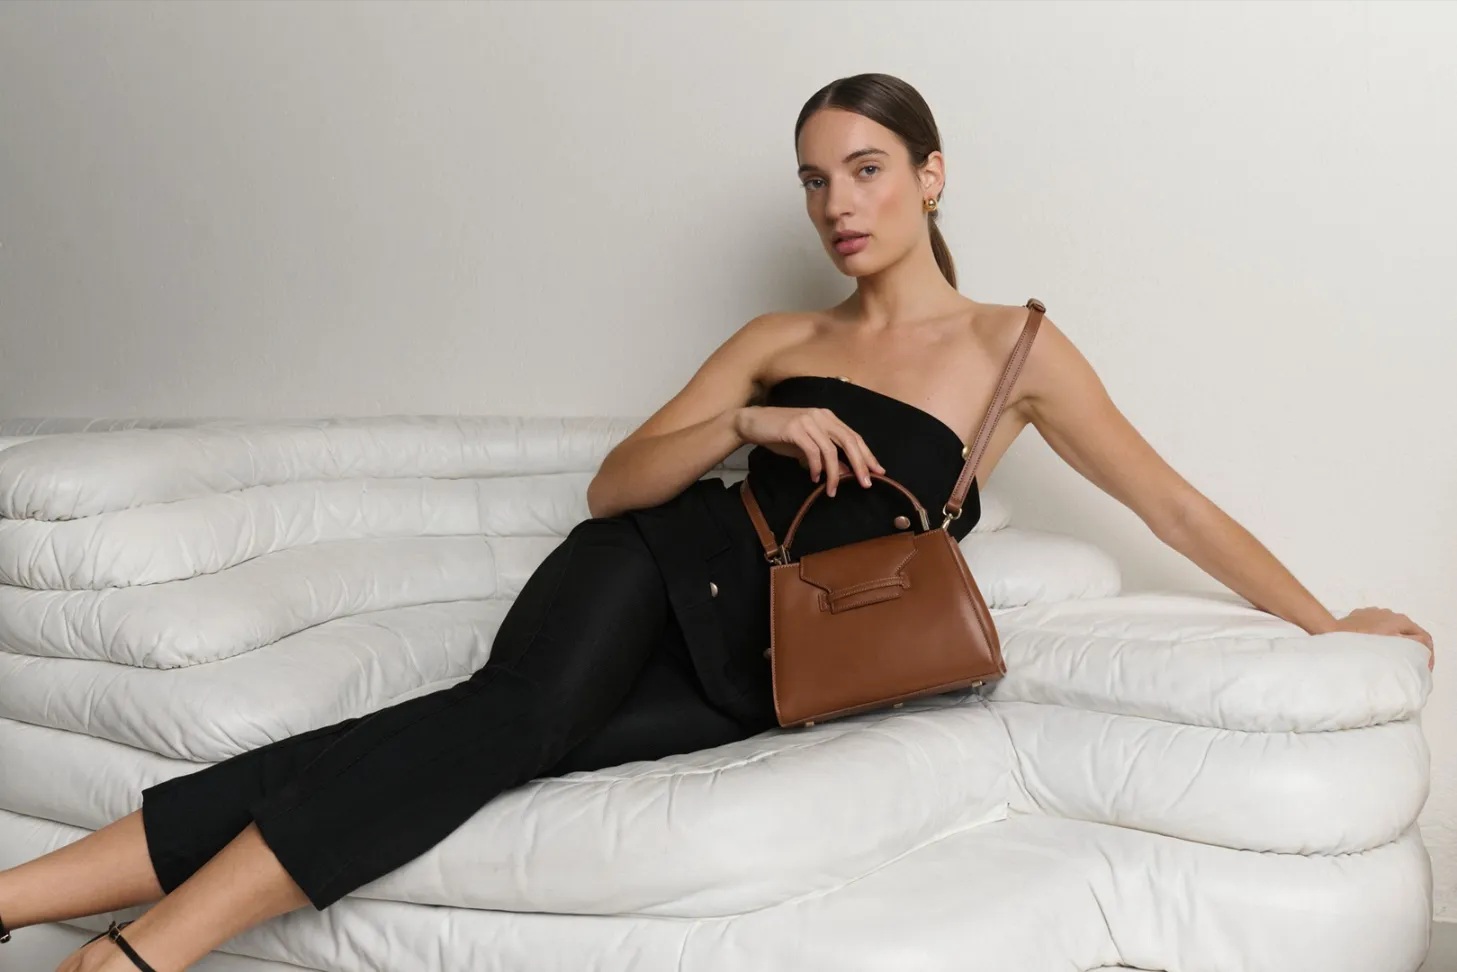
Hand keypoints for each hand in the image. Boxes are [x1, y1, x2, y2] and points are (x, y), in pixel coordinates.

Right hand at [735, 405, 884, 496]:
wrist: (752, 423)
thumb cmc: (780, 434)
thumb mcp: (806, 447)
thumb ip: (826, 457)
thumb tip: (845, 473)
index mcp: (828, 418)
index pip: (854, 436)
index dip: (867, 454)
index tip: (878, 471)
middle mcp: (821, 416)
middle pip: (849, 441)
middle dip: (860, 463)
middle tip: (866, 483)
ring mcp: (809, 420)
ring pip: (831, 449)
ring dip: (834, 473)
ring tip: (833, 490)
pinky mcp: (795, 428)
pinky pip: (812, 451)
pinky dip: (816, 467)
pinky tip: (814, 478)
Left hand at [1329, 606, 1434, 670]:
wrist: (1332, 632)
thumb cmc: (1362, 640)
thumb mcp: (1393, 645)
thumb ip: (1413, 643)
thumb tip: (1424, 644)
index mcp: (1400, 620)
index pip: (1423, 636)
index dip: (1426, 652)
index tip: (1422, 665)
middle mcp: (1389, 613)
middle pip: (1408, 632)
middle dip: (1410, 646)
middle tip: (1407, 662)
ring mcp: (1374, 613)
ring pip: (1391, 629)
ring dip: (1393, 641)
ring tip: (1388, 654)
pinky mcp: (1360, 615)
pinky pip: (1375, 627)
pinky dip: (1378, 636)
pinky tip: (1371, 645)